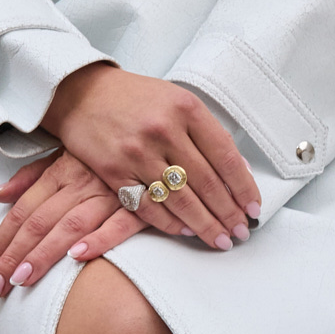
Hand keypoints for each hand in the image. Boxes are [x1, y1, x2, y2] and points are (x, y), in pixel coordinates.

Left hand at [0, 149, 147, 297]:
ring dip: (45, 253)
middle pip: (39, 222)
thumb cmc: (106, 150)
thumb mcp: (65, 155)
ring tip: (22, 279)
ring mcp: (111, 194)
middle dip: (13, 255)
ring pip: (71, 225)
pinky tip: (78, 257)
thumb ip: (31, 178)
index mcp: (61, 171)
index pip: (22, 211)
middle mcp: (81, 183)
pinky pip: (120, 224)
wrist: (156, 138)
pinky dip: (99, 239)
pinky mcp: (142, 206)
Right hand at [44, 63, 260, 248]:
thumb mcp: (177, 101)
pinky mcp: (114, 171)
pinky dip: (169, 223)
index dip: (243, 188)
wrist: (82, 93)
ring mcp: (137, 152)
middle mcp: (164, 130)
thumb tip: (238, 171)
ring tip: (220, 240)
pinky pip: (148, 206)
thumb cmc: (135, 98)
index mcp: (186, 109)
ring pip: (180, 200)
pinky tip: (185, 231)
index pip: (225, 157)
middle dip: (228, 213)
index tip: (253, 209)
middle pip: (206, 183)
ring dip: (204, 225)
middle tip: (241, 232)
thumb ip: (207, 133)